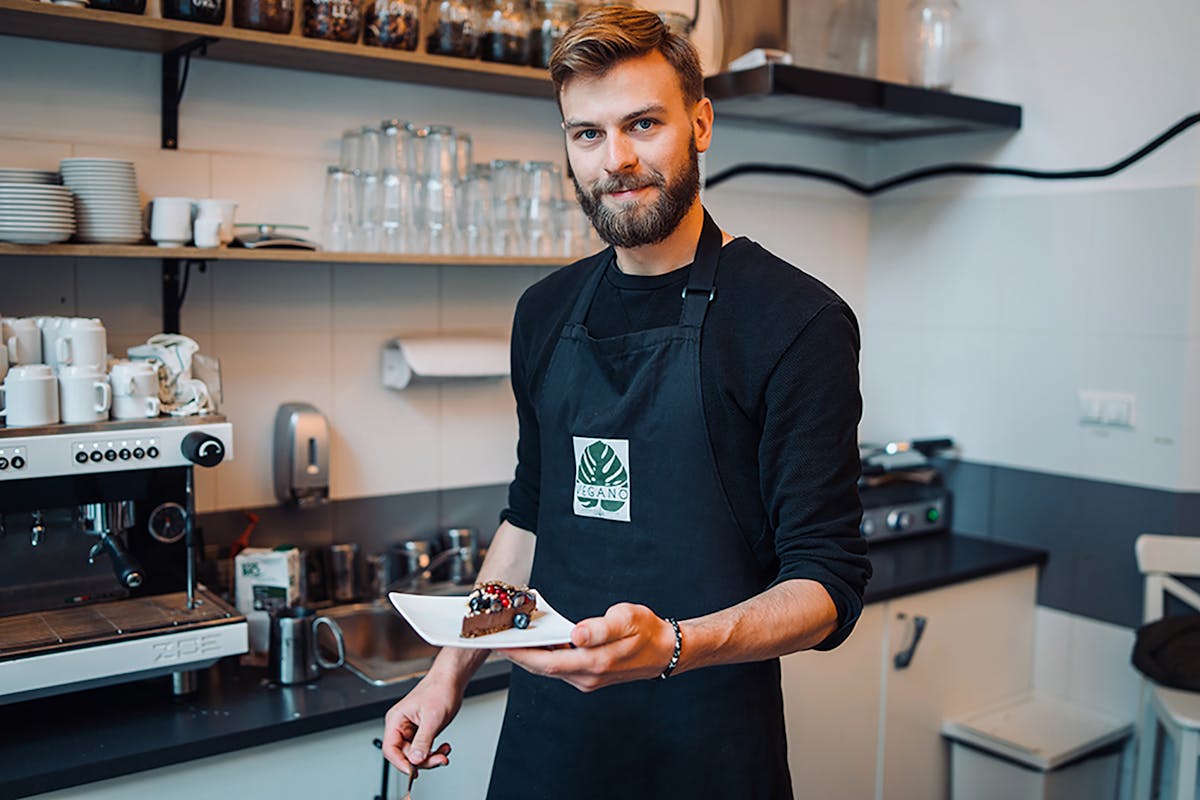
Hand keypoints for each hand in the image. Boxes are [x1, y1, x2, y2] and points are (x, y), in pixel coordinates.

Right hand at [382, 671, 459, 775]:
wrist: (451, 680)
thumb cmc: (440, 689)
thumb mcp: (432, 718)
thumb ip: (422, 741)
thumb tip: (415, 760)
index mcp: (396, 720)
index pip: (390, 749)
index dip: (401, 763)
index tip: (414, 772)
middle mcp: (401, 726)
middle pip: (405, 755)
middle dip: (423, 760)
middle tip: (439, 760)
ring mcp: (412, 729)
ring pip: (416, 754)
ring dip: (431, 757)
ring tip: (444, 752)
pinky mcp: (422, 731)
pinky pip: (424, 749)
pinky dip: (435, 751)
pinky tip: (444, 747)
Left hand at [499, 603, 675, 691]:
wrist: (665, 650)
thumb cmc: (647, 631)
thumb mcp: (628, 619)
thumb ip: (601, 627)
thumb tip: (578, 634)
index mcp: (595, 662)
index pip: (548, 662)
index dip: (522, 654)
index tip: (502, 645)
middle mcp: (587, 676)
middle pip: (542, 668)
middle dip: (517, 656)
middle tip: (494, 640)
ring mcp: (587, 679)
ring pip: (549, 669)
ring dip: (529, 656)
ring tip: (509, 639)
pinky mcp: (588, 676)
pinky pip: (559, 668)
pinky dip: (543, 657)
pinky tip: (535, 643)